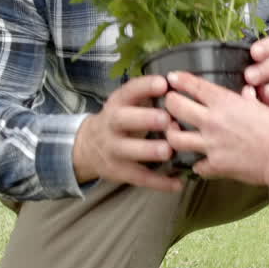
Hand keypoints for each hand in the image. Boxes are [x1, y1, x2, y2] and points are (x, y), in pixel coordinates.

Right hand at [72, 75, 181, 192]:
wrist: (89, 147)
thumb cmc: (121, 120)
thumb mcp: (127, 104)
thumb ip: (147, 96)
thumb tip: (179, 84)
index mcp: (117, 104)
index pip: (128, 91)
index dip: (145, 87)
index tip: (163, 84)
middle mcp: (111, 124)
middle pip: (123, 120)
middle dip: (144, 119)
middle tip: (165, 119)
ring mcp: (113, 149)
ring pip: (128, 151)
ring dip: (149, 151)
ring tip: (168, 151)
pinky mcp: (120, 171)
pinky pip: (140, 177)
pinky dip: (159, 182)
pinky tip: (178, 184)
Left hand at [162, 72, 268, 186]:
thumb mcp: (266, 107)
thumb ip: (250, 100)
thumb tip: (246, 92)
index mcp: (226, 102)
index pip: (194, 86)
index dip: (180, 80)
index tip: (172, 78)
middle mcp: (213, 122)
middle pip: (175, 107)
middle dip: (169, 103)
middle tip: (170, 103)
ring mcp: (211, 145)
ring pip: (175, 138)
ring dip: (172, 134)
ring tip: (175, 131)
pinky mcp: (216, 166)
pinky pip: (196, 165)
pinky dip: (196, 163)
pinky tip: (200, 161)